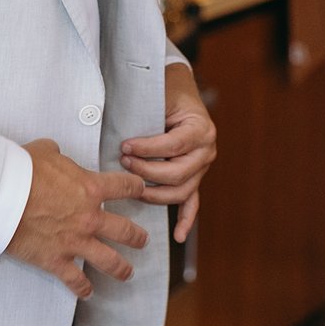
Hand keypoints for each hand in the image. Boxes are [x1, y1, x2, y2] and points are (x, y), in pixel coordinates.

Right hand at [5, 140, 148, 297]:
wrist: (1, 196)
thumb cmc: (22, 171)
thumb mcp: (46, 151)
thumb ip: (60, 157)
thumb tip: (57, 156)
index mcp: (91, 188)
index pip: (126, 187)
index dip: (136, 187)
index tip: (140, 190)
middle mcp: (90, 217)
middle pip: (126, 230)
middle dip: (138, 237)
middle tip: (142, 240)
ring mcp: (75, 242)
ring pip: (110, 261)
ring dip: (122, 268)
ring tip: (128, 272)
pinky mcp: (56, 260)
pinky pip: (75, 280)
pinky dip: (83, 289)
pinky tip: (87, 293)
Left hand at [120, 63, 217, 243]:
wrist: (179, 90)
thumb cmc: (166, 92)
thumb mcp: (158, 96)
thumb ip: (145, 114)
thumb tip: (118, 135)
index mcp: (201, 129)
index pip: (173, 146)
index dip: (147, 149)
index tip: (125, 146)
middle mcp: (206, 150)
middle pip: (177, 173)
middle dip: (146, 171)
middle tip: (124, 162)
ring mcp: (202, 167)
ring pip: (180, 191)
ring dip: (154, 192)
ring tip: (132, 186)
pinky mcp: (194, 177)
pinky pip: (192, 202)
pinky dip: (186, 219)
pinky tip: (177, 235)